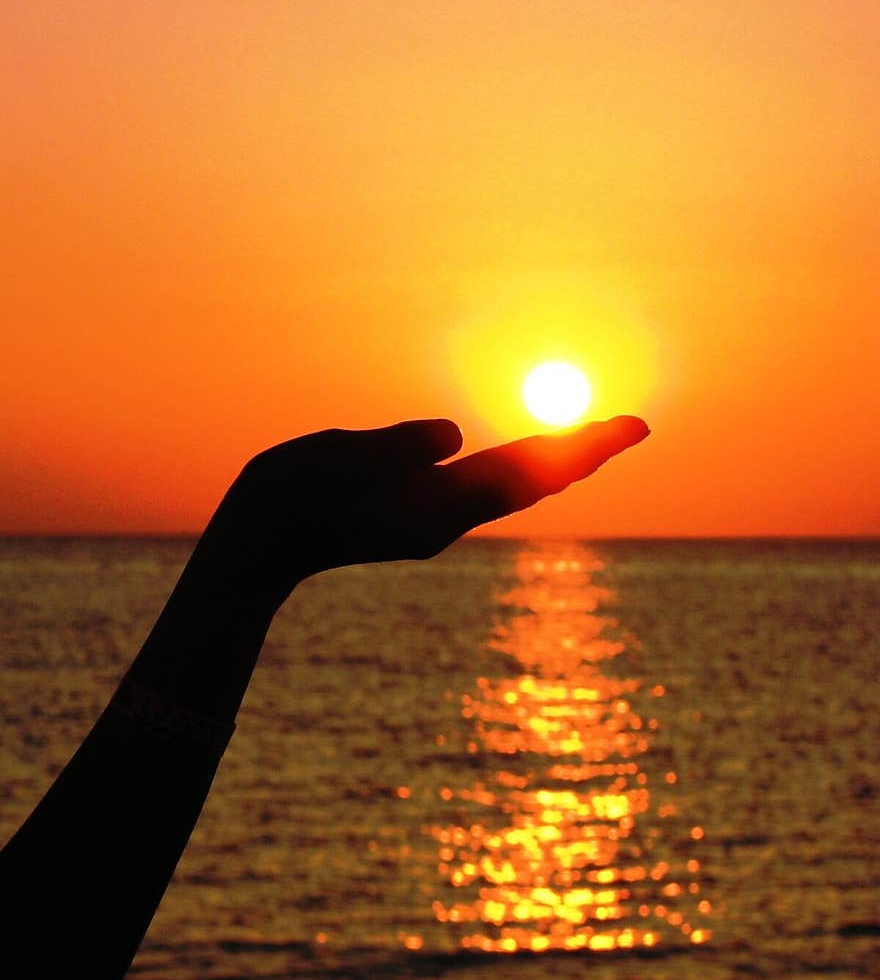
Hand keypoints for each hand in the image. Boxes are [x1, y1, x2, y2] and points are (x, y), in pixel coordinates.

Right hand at [181, 415, 649, 616]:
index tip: (630, 427)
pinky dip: (515, 468)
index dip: (578, 446)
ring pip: (509, 487)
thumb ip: (394, 447)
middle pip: (528, 481)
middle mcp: (444, 518)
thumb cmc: (282, 504)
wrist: (256, 553)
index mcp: (431, 506)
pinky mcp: (415, 515)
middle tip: (633, 426)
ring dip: (552, 461)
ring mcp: (431, 520)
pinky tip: (525, 458)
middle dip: (580, 453)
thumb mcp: (330, 462)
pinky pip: (481, 487)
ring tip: (594, 439)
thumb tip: (455, 434)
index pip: (522, 470)